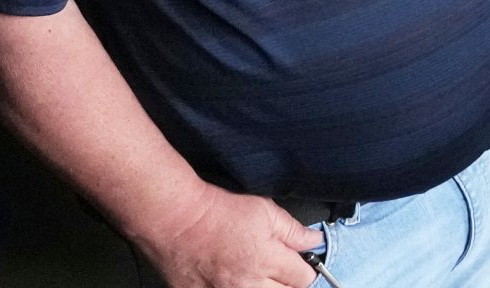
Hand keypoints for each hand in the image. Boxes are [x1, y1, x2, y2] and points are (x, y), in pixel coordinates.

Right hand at [132, 182, 320, 287]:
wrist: (175, 220)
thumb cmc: (216, 212)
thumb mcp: (264, 210)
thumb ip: (293, 230)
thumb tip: (314, 240)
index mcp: (268, 260)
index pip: (304, 279)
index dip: (304, 269)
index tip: (298, 263)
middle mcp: (249, 284)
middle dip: (286, 282)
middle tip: (277, 269)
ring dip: (263, 287)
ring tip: (252, 273)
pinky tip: (231, 279)